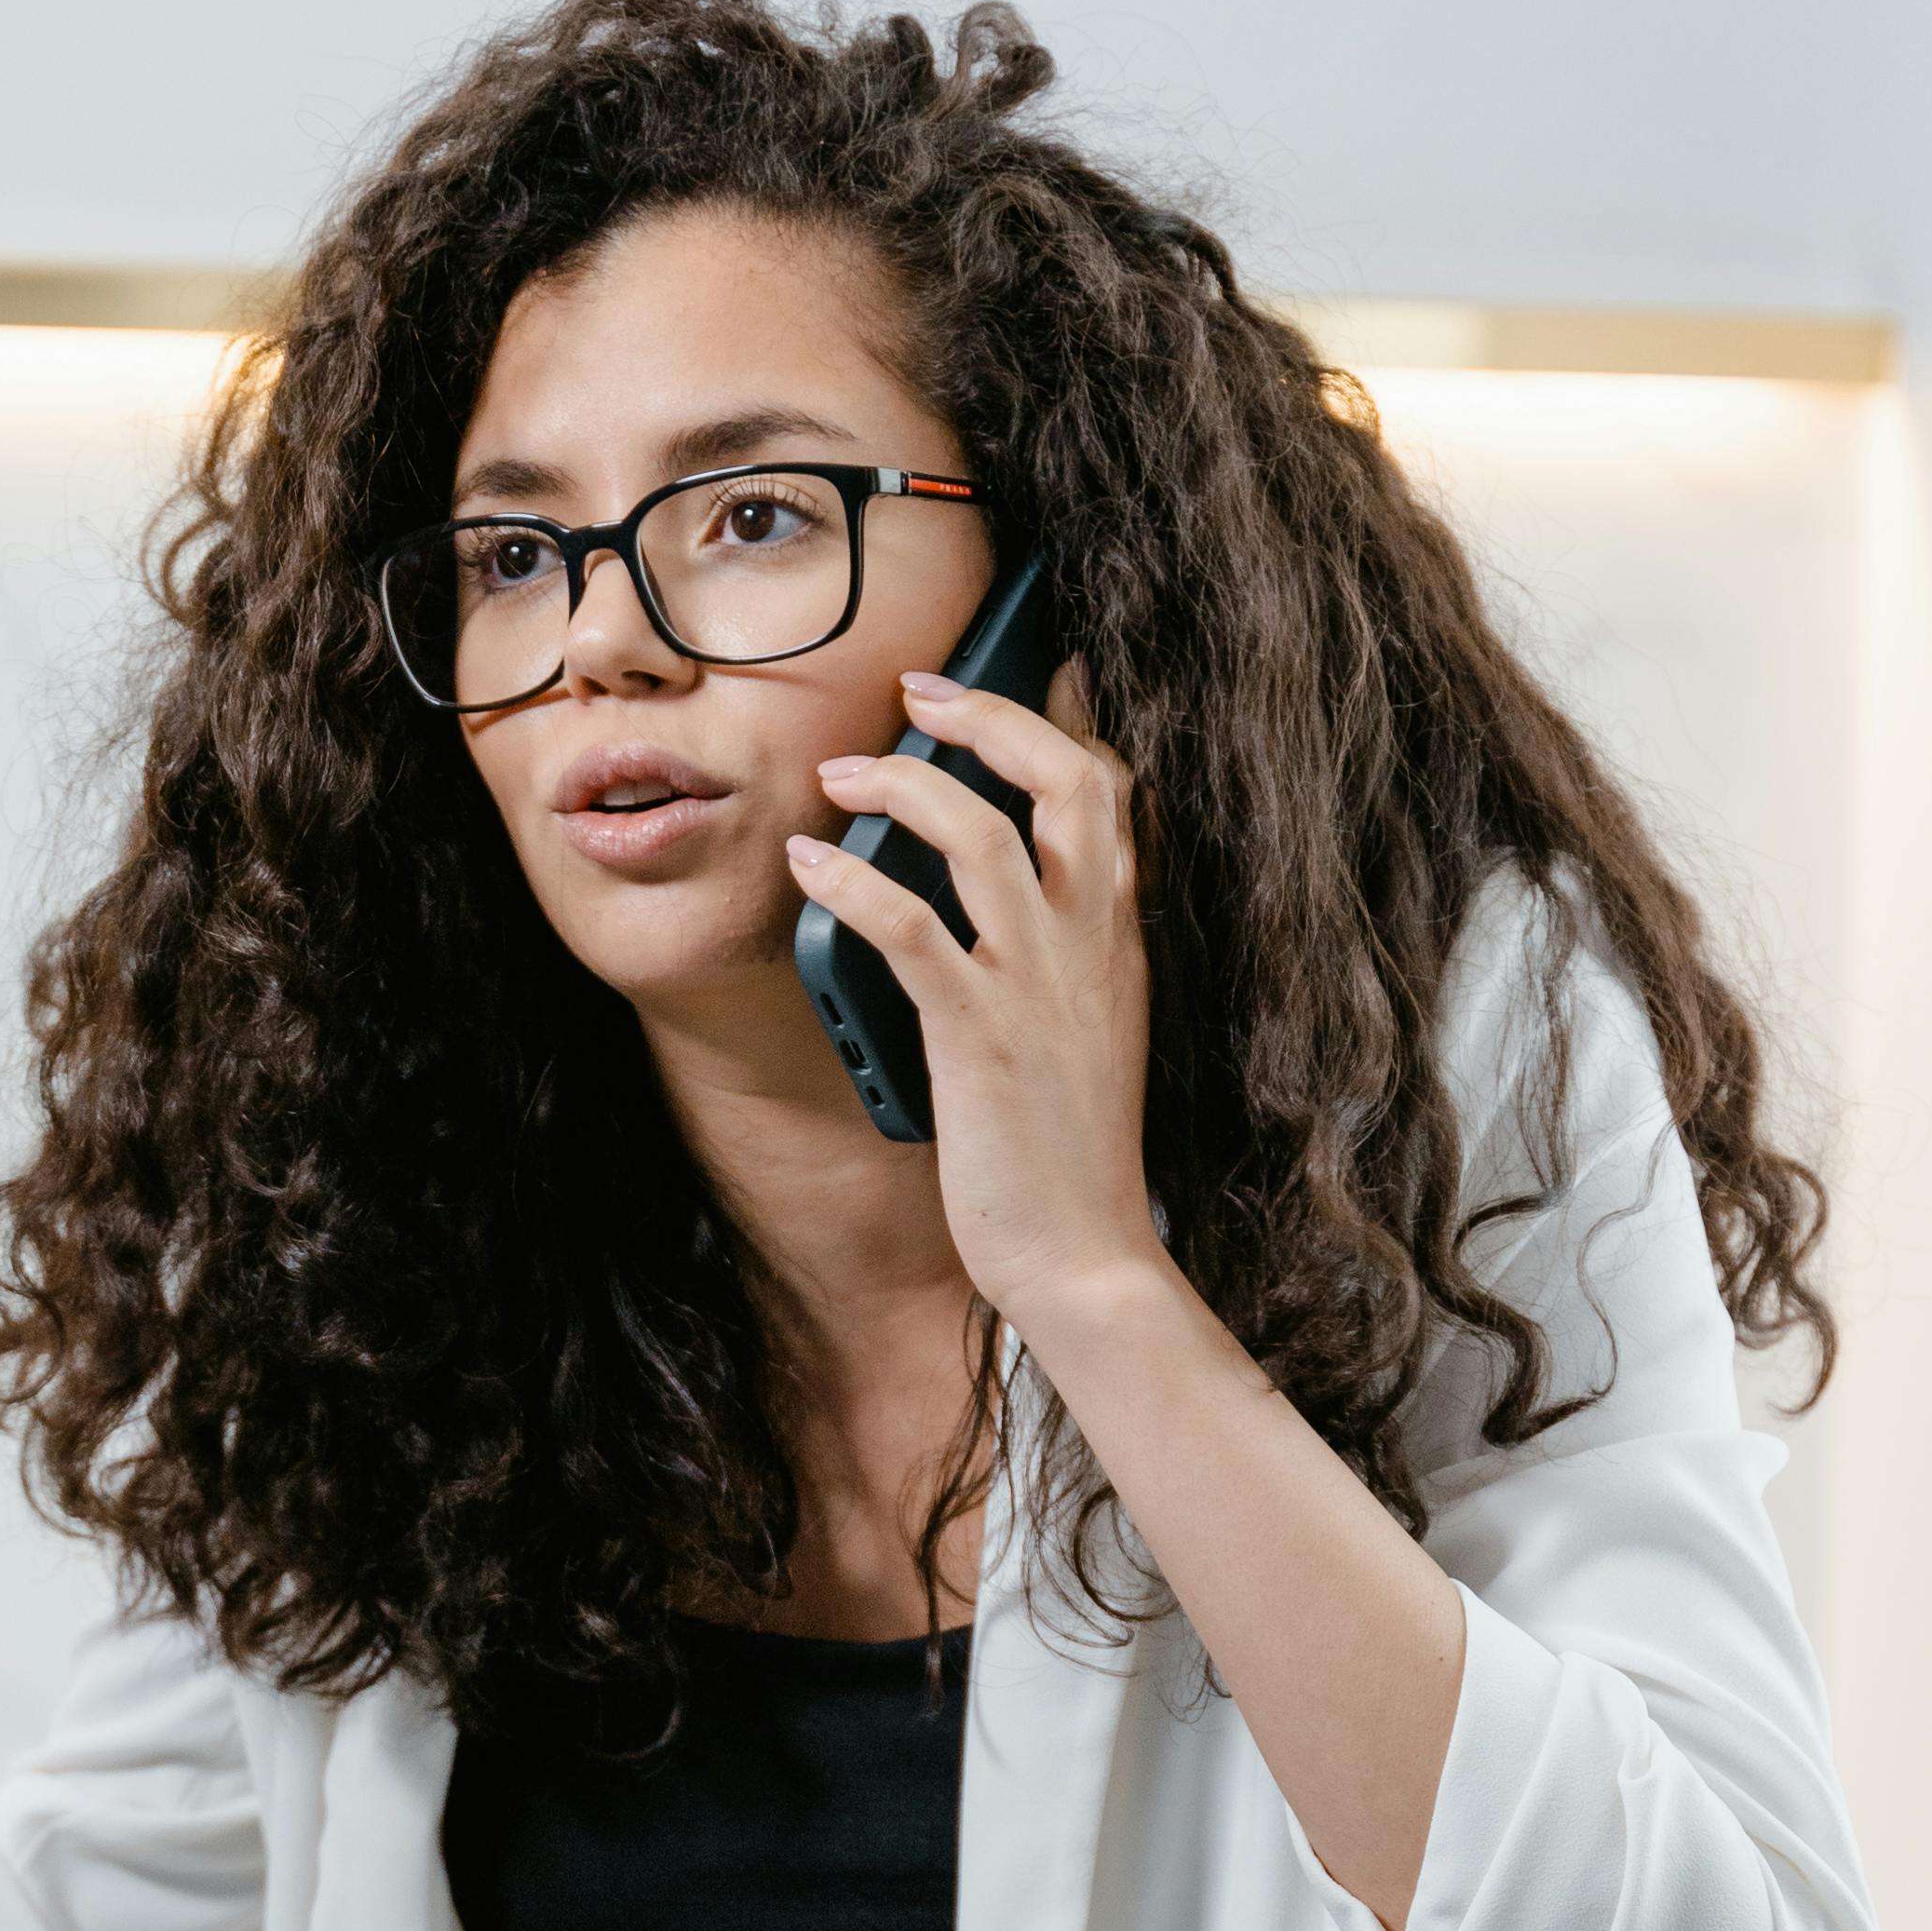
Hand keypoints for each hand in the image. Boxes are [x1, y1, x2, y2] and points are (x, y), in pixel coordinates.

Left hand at [783, 660, 1163, 1339]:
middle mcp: (1091, 946)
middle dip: (989, 715)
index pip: (1116, 796)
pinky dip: (854, 883)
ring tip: (842, 771)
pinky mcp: (978, 1037)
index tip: (1023, 673)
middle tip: (920, 690)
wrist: (1085, 1258)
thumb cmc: (1069, 1153)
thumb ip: (1059, 956)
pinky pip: (912, 929)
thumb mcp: (1087, 1031)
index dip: (1065, 721)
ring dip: (903, 784)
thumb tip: (998, 898)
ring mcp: (1037, 987)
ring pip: (981, 833)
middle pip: (1066, 781)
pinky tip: (810, 866)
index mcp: (1120, 942)